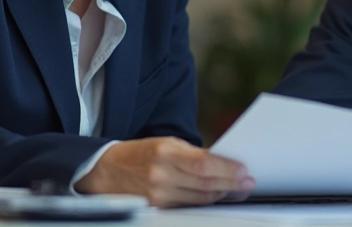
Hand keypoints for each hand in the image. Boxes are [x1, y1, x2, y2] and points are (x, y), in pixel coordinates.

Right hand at [74, 137, 253, 207]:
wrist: (104, 170)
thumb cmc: (139, 154)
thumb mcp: (165, 143)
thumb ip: (192, 154)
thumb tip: (222, 162)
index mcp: (164, 152)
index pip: (203, 164)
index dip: (227, 169)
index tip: (244, 170)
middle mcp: (161, 175)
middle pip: (204, 183)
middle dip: (230, 183)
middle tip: (248, 182)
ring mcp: (157, 195)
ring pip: (199, 198)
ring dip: (221, 194)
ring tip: (238, 189)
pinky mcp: (156, 208)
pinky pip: (187, 207)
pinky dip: (204, 202)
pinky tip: (217, 197)